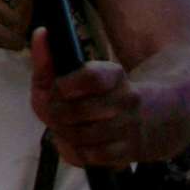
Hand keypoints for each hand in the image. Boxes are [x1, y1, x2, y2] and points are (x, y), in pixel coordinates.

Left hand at [28, 29, 150, 167]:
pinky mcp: (128, 152)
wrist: (150, 121)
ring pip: (81, 136)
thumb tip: (39, 33)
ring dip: (63, 134)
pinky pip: (91, 156)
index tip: (57, 88)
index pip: (91, 78)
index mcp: (114, 75)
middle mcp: (126, 99)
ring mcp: (129, 127)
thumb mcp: (75, 76)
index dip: (64, 86)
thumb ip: (50, 59)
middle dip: (56, 113)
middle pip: (77, 111)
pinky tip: (76, 143)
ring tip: (63, 127)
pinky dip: (75, 152)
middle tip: (55, 112)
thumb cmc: (98, 96)